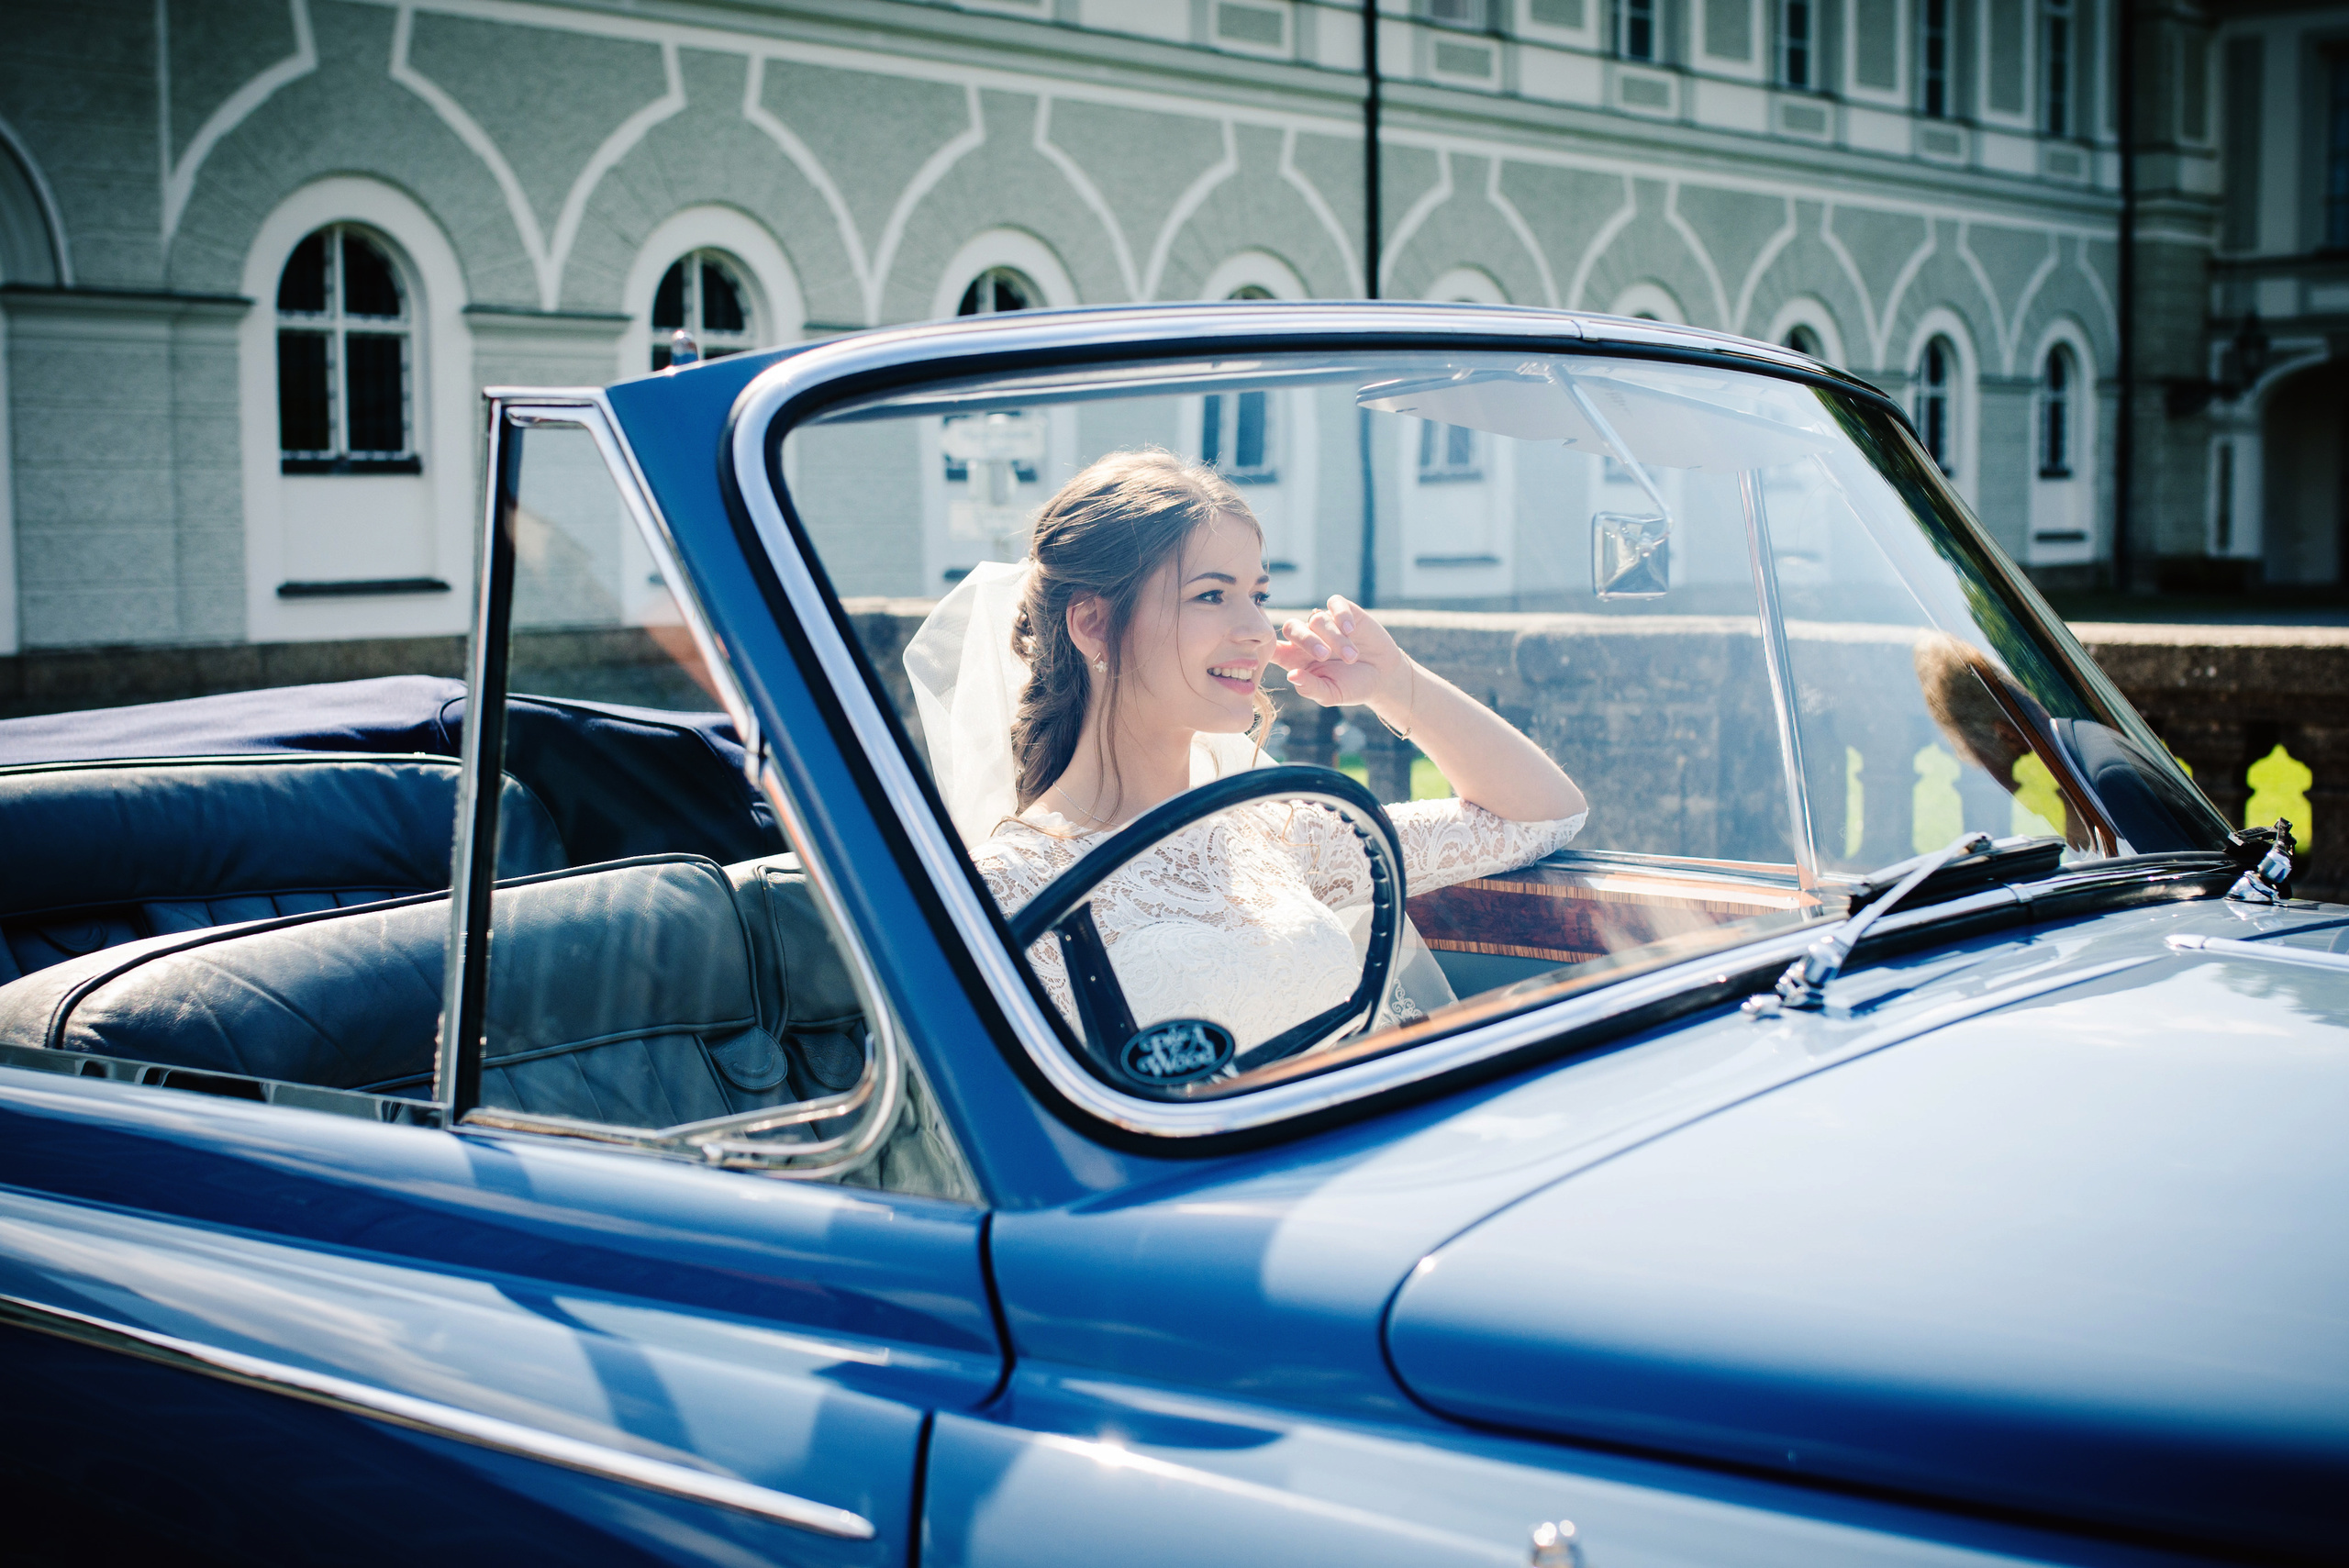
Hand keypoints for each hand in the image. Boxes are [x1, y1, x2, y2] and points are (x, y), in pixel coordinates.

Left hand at [1273, 596, 1406, 710]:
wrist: (1383, 675)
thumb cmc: (1353, 686)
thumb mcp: (1332, 694)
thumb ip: (1311, 688)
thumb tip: (1291, 676)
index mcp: (1295, 659)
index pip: (1273, 648)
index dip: (1268, 646)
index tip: (1278, 653)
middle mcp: (1307, 638)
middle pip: (1291, 627)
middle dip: (1307, 640)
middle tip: (1325, 656)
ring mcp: (1325, 623)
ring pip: (1317, 619)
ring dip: (1335, 638)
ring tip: (1351, 657)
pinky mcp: (1343, 611)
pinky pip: (1334, 603)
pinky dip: (1341, 615)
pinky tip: (1351, 630)